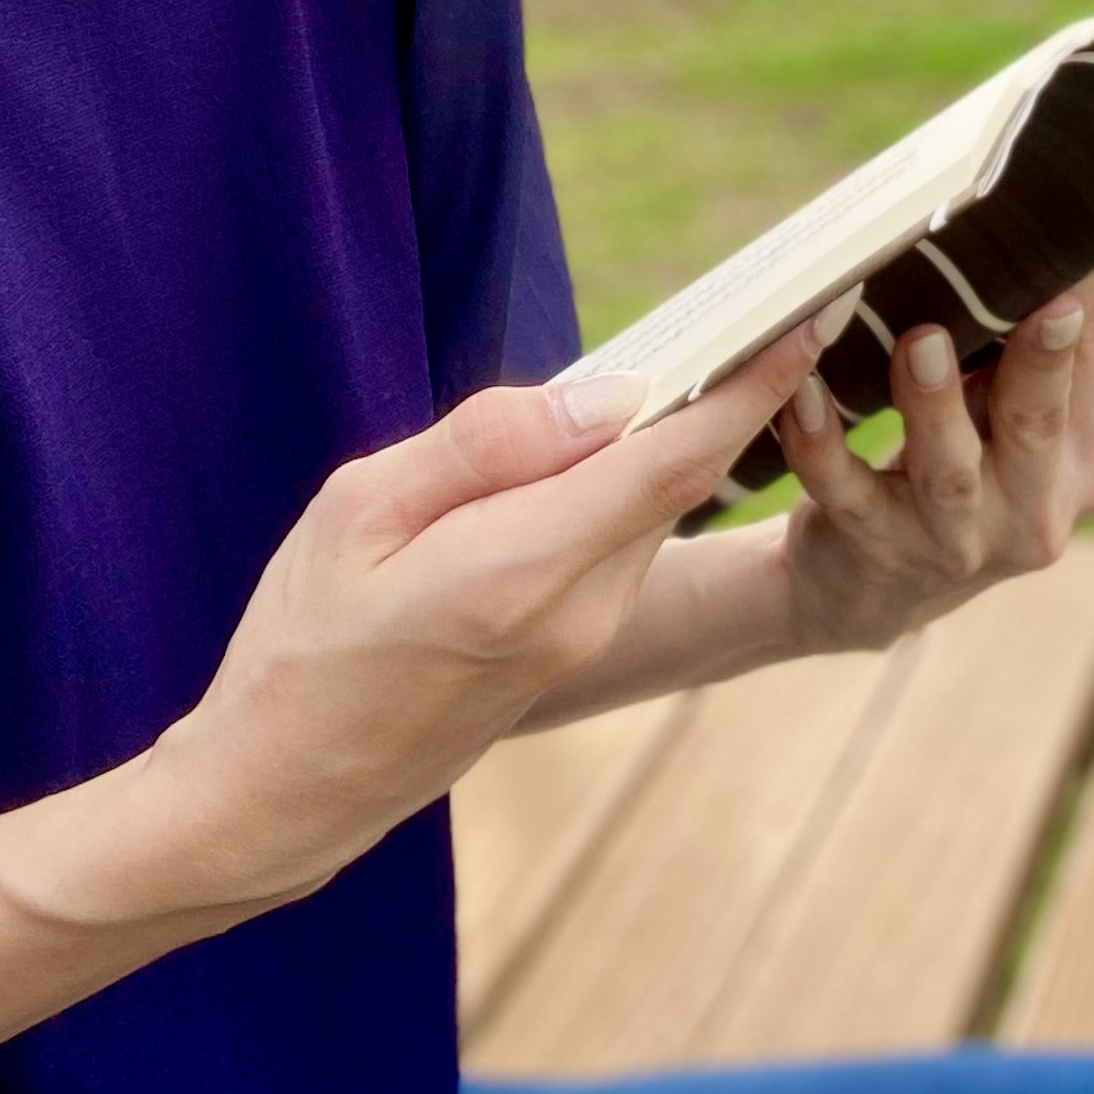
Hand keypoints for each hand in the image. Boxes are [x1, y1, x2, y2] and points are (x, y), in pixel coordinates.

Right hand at [113, 323, 825, 923]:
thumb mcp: (359, 511)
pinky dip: (635, 484)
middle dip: (728, 392)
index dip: (752, 385)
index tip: (810, 318)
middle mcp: (577, 614)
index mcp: (520, 570)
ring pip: (653, 511)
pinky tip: (612, 438)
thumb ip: (487, 445)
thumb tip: (608, 394)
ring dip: (681, 437)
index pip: (674, 461)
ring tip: (702, 349)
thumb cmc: (302, 640)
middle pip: (681, 479)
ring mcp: (583, 641)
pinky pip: (624, 544)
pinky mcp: (575, 652)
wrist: (282, 791)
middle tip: (772, 302)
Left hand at [770, 274, 1093, 654]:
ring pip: (949, 473)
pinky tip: (801, 395)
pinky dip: (821, 441)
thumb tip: (1054, 244)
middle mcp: (1033, 514)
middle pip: (1039, 430)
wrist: (872, 590)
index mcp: (1086, 469)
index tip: (1069, 252)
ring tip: (919, 344)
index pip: (1088, 384)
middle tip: (1043, 305)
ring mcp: (955, 542)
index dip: (1079, 322)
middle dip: (1039, 367)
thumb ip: (1034, 354)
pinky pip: (846, 491)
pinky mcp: (876, 549)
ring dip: (934, 405)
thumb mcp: (1015, 426)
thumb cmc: (960, 465)